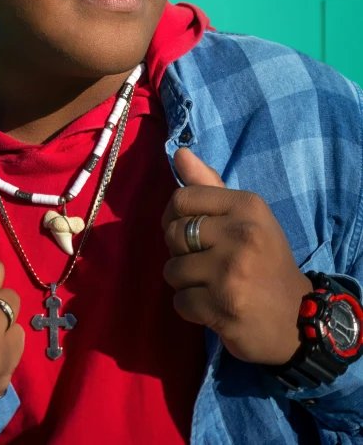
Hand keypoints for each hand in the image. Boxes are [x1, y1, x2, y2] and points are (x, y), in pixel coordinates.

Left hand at [162, 148, 311, 365]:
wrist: (300, 318)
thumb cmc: (265, 260)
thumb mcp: (246, 217)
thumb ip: (209, 185)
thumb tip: (179, 153)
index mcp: (247, 206)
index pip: (181, 199)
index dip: (174, 217)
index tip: (190, 232)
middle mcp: (241, 234)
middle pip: (173, 234)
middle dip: (180, 252)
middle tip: (206, 263)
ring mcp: (231, 272)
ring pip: (172, 270)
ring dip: (184, 282)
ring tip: (211, 285)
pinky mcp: (222, 306)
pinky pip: (179, 301)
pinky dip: (191, 307)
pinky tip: (214, 306)